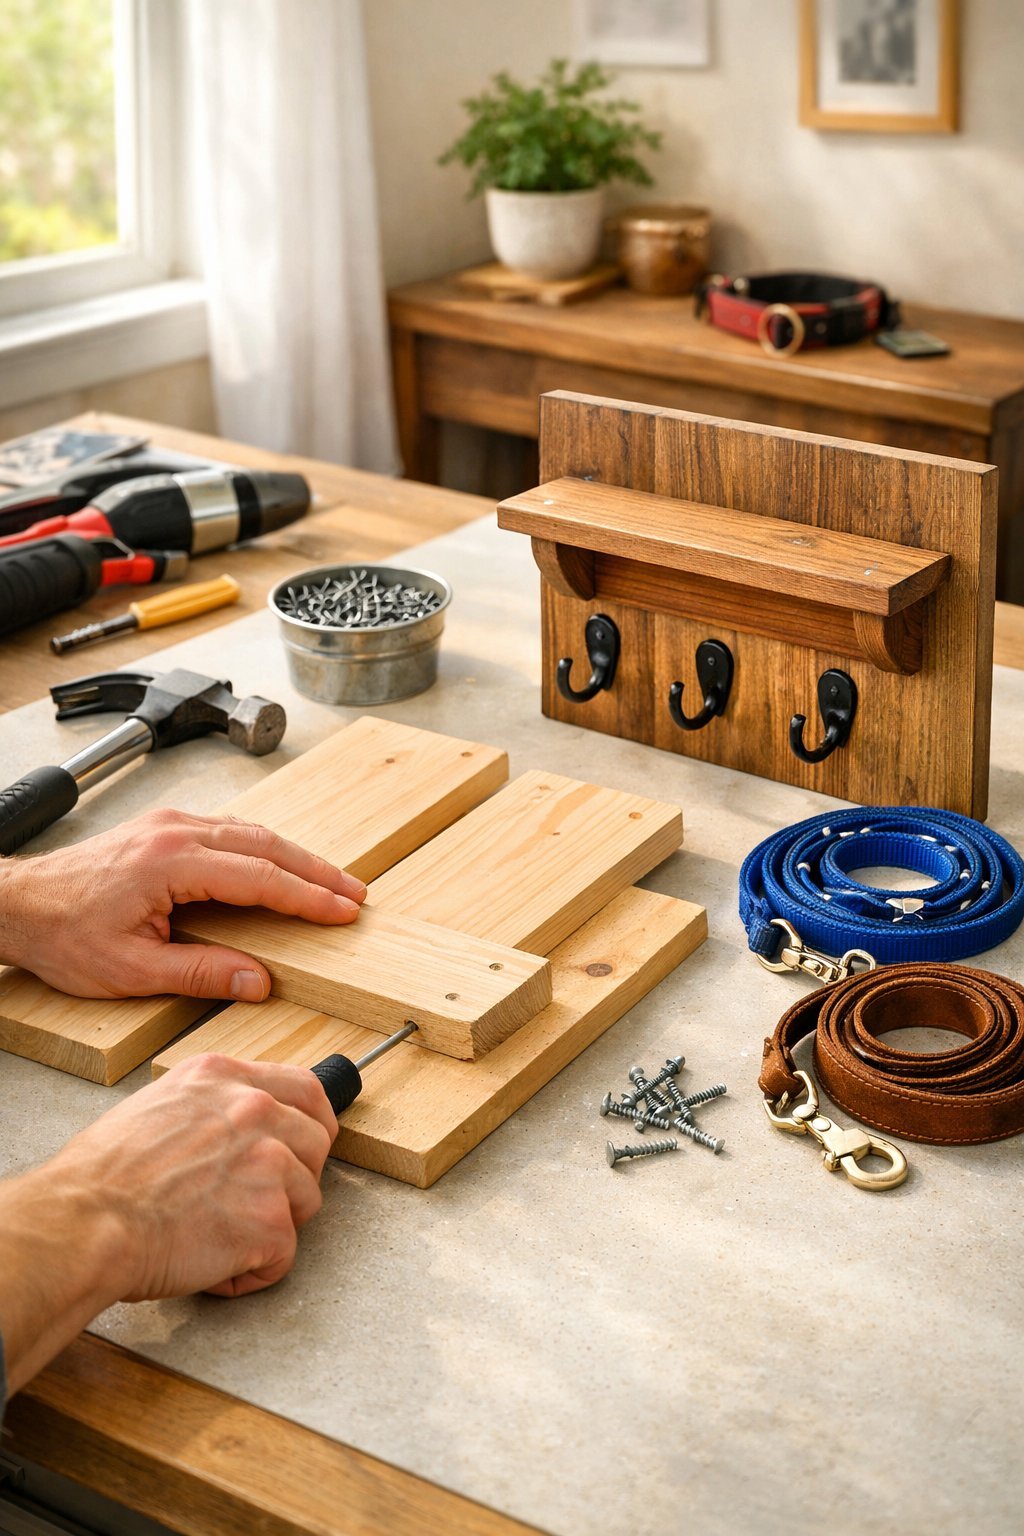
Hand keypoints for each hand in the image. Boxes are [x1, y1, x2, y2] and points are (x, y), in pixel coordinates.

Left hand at [0, 808, 364, 1001]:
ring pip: (251, 832)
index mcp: (172, 862)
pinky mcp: (163, 828)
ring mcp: (169, 824)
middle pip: (267, 844)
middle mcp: (175, 831)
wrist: (17, 904)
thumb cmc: (62, 933)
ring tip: (329, 882)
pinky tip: (278, 865)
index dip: (308, 896)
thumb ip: (201, 973)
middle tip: (355, 893)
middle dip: (317, 870)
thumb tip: (257, 982)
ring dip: (294, 857)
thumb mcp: (132, 970)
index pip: (260, 876)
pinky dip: (264, 848)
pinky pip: (229, 830)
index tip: (343, 910)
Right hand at [53, 1053, 338, 1298]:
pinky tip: (210, 1266)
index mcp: (223, 1078)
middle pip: (317, 1143)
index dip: (309, 1123)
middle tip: (251, 1204)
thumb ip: (207, 1109)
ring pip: (306, 1199)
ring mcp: (269, 1162)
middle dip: (294, 1178)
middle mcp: (254, 1109)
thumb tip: (226, 1131)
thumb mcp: (155, 1106)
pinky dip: (251, 1272)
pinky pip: (283, 1256)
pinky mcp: (270, 1218)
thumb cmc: (99, 1178)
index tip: (304, 1144)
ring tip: (216, 1236)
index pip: (304, 1088)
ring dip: (270, 1226)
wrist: (84, 1223)